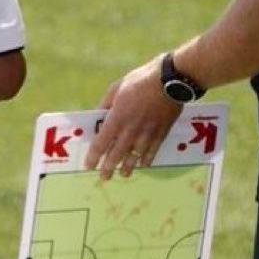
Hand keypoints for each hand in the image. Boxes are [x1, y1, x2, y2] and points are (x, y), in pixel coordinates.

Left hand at [84, 56, 181, 179]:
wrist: (170, 81)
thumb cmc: (141, 80)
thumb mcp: (117, 87)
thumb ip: (106, 104)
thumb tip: (98, 114)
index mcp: (117, 118)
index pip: (101, 143)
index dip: (94, 156)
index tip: (88, 165)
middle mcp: (130, 130)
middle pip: (116, 154)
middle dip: (108, 168)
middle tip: (103, 178)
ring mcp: (146, 134)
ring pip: (134, 157)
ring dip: (127, 167)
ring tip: (123, 174)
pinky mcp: (161, 134)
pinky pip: (152, 152)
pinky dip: (146, 160)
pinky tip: (143, 165)